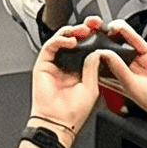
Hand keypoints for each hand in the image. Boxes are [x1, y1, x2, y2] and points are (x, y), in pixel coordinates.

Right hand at [30, 22, 104, 138]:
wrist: (59, 122)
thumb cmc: (74, 112)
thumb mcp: (92, 87)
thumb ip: (93, 68)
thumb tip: (98, 52)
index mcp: (81, 70)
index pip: (87, 48)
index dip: (94, 39)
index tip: (103, 32)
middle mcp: (67, 65)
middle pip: (75, 41)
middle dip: (84, 30)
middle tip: (93, 25)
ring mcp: (55, 63)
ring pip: (62, 40)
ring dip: (73, 32)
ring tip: (83, 31)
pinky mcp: (43, 64)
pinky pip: (50, 46)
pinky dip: (60, 39)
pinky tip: (70, 40)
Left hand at [92, 21, 146, 137]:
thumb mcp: (131, 87)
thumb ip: (118, 69)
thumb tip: (104, 53)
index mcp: (115, 81)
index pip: (96, 65)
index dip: (87, 55)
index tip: (78, 46)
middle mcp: (124, 69)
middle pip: (106, 50)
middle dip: (96, 40)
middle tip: (87, 31)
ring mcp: (136, 61)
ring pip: (119, 42)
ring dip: (109, 33)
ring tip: (101, 27)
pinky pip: (135, 39)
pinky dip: (126, 32)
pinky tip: (118, 27)